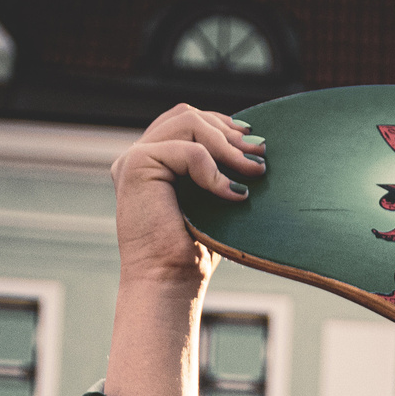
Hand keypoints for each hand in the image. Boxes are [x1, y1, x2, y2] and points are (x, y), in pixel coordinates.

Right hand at [108, 103, 264, 294]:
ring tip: (253, 171)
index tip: (253, 142)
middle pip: (187, 114)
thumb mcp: (212, 201)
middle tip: (260, 154)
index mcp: (154, 161)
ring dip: (227, 145)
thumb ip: (218, 171)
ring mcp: (134, 158)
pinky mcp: (136, 165)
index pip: (186, 120)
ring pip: (188, 122)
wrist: (168, 281)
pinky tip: (233, 194)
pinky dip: (215, 169)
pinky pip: (187, 150)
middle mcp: (140, 156)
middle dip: (229, 131)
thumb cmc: (193, 252)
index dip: (222, 124)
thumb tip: (255, 145)